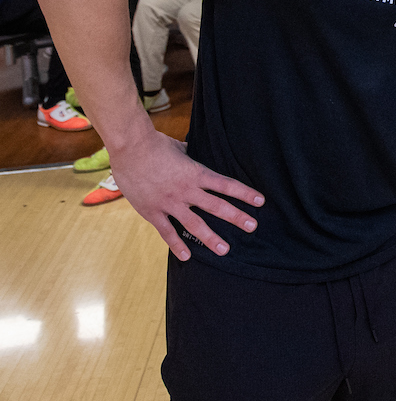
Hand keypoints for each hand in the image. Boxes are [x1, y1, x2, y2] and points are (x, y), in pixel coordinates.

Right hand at [110, 129, 263, 260]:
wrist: (130, 148)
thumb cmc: (155, 144)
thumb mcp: (179, 148)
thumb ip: (189, 154)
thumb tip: (193, 149)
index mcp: (196, 173)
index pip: (226, 185)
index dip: (244, 193)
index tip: (260, 201)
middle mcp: (187, 190)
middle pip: (217, 206)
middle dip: (236, 217)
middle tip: (253, 227)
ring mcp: (170, 202)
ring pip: (194, 224)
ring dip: (210, 238)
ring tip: (224, 250)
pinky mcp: (152, 211)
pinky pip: (167, 231)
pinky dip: (176, 245)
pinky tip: (187, 256)